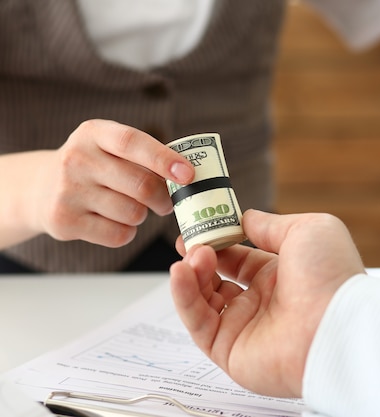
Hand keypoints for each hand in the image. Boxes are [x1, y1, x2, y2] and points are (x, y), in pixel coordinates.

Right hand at [33, 119, 193, 246]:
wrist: (41, 189)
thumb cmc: (95, 167)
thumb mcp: (110, 148)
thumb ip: (145, 156)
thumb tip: (190, 176)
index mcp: (94, 133)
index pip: (132, 143)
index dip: (164, 159)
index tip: (188, 174)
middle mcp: (77, 159)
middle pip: (141, 185)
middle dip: (164, 197)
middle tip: (167, 202)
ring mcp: (68, 191)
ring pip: (133, 213)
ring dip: (142, 214)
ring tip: (131, 207)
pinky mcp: (65, 221)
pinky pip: (119, 234)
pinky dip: (126, 232)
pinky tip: (114, 221)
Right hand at [170, 209, 364, 397]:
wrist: (338, 327)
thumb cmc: (331, 276)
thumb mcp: (306, 230)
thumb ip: (270, 225)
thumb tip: (245, 218)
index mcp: (282, 275)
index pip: (239, 258)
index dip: (218, 242)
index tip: (199, 225)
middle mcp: (264, 302)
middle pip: (217, 278)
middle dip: (199, 258)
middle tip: (187, 241)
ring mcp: (246, 327)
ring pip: (203, 300)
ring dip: (191, 274)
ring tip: (193, 255)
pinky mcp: (230, 351)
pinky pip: (198, 324)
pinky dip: (184, 298)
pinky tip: (180, 273)